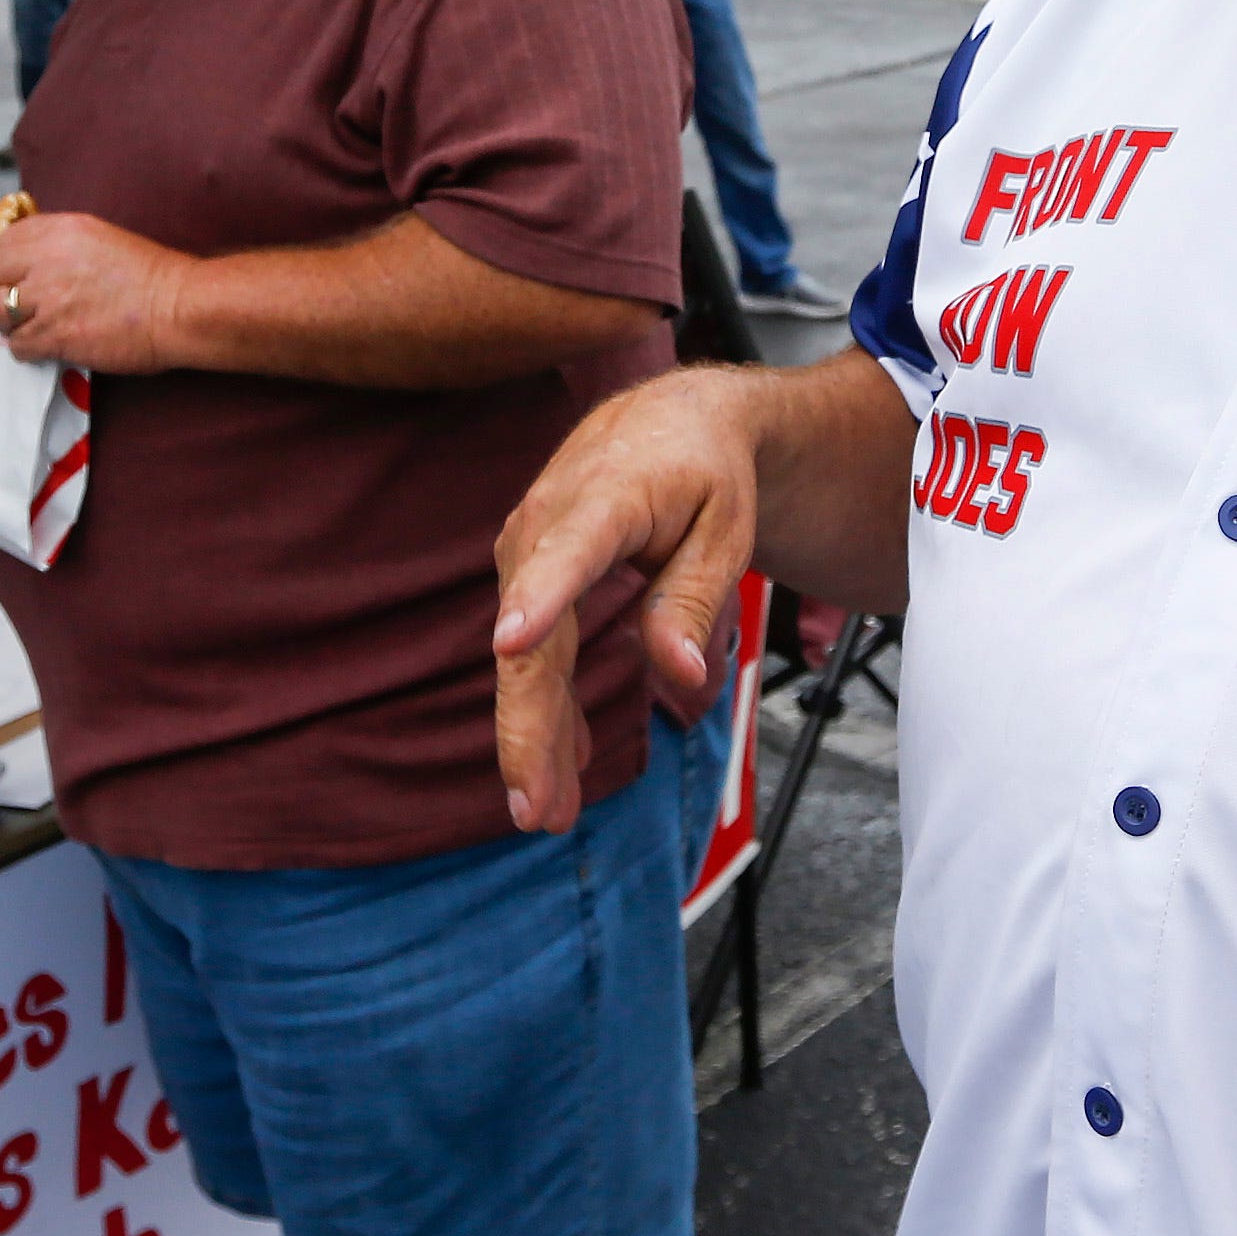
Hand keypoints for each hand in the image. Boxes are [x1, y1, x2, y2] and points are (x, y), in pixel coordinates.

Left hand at [0, 210, 187, 375]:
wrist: (178, 307)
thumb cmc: (150, 276)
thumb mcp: (100, 239)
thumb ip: (60, 245)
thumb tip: (30, 260)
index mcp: (60, 230)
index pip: (4, 241)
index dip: (3, 263)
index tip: (11, 276)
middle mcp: (47, 259)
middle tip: (15, 306)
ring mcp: (49, 298)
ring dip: (12, 324)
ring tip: (34, 328)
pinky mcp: (55, 334)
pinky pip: (18, 345)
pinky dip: (28, 349)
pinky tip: (49, 346)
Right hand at [488, 367, 762, 835]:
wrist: (670, 421)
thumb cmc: (704, 471)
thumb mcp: (725, 527)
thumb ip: (695, 597)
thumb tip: (679, 675)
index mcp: (604, 500)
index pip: (567, 554)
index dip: (540, 599)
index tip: (511, 642)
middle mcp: (546, 526)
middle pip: (532, 640)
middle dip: (529, 727)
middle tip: (537, 808)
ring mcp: (527, 553)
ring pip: (524, 659)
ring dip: (531, 736)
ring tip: (544, 814)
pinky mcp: (528, 576)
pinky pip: (534, 652)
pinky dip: (546, 710)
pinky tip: (565, 767)